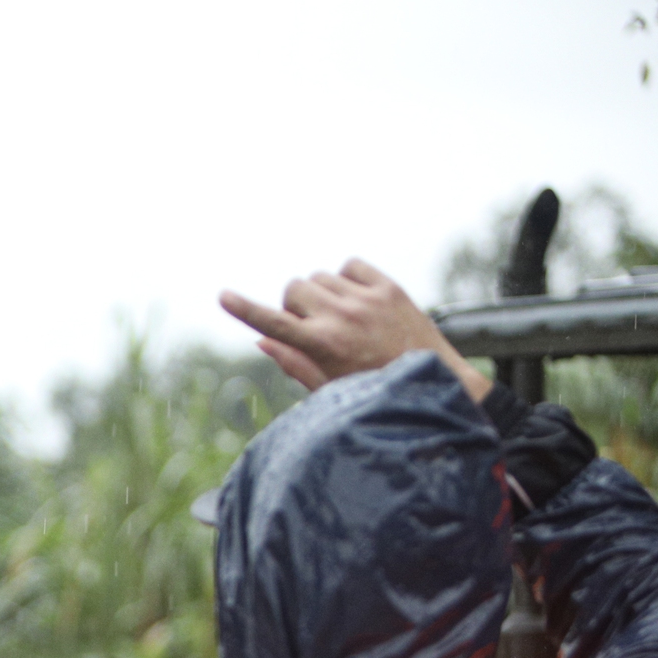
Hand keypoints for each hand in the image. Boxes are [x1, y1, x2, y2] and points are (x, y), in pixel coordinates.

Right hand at [219, 259, 489, 400]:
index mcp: (322, 345)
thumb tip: (261, 340)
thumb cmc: (376, 392)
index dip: (244, 309)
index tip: (223, 296)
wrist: (434, 384)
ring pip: (320, 277)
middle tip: (310, 326)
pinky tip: (356, 300)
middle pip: (294, 288)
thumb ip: (293, 362)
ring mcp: (367, 299)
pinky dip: (346, 278)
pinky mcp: (389, 287)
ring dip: (320, 293)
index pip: (273, 323)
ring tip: (338, 317)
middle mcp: (342, 317)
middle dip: (294, 304)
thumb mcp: (329, 387)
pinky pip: (350, 265)